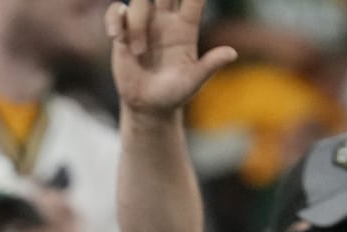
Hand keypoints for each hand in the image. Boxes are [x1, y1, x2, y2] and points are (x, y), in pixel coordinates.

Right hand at [108, 0, 237, 117]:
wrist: (148, 106)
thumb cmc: (174, 94)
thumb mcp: (193, 82)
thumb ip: (210, 65)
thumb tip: (232, 54)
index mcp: (186, 27)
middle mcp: (166, 20)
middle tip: (158, 5)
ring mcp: (144, 24)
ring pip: (140, 1)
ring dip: (137, 23)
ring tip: (138, 53)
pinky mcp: (124, 32)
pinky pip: (117, 11)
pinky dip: (114, 19)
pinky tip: (116, 37)